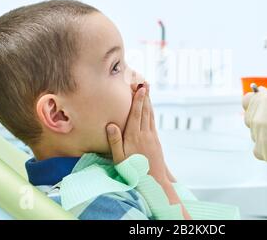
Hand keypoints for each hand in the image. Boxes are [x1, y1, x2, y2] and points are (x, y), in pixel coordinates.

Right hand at [106, 84, 191, 218]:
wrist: (153, 182)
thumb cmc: (133, 171)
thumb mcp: (120, 158)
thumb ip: (115, 141)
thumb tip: (111, 124)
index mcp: (134, 136)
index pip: (136, 114)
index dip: (138, 100)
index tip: (140, 88)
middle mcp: (144, 134)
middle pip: (145, 111)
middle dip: (144, 96)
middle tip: (144, 82)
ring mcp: (152, 137)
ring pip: (150, 115)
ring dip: (149, 102)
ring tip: (148, 90)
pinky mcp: (156, 141)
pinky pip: (153, 122)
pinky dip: (151, 112)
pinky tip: (150, 108)